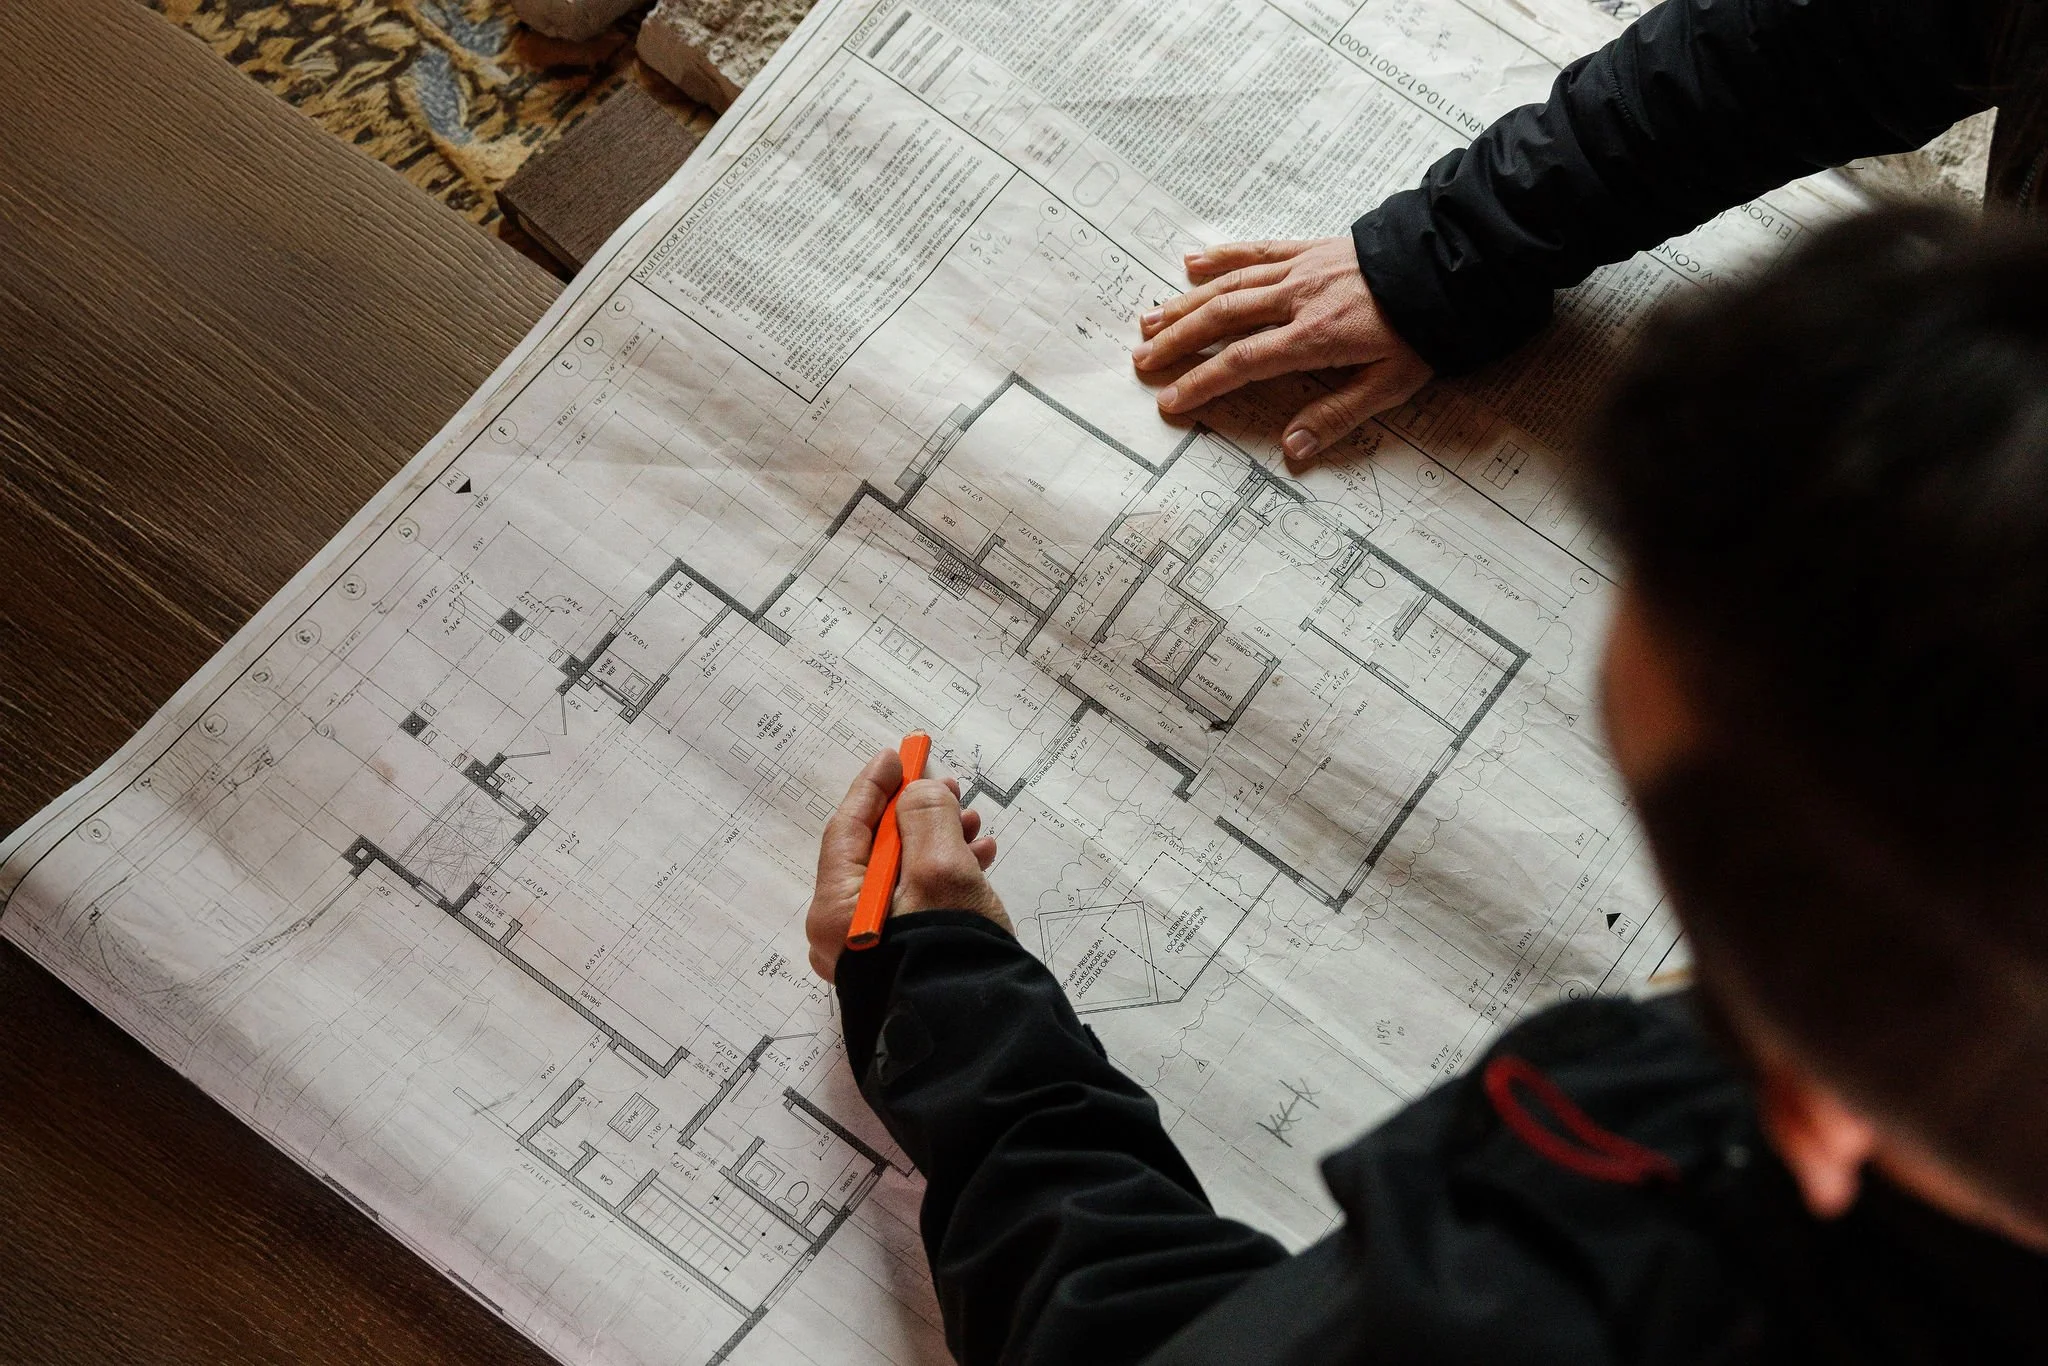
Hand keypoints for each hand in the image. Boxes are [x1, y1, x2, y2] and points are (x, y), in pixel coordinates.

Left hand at [806, 749, 1006, 981]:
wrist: (978, 1039)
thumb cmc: (950, 951)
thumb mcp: (941, 870)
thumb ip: (926, 817)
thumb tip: (919, 791)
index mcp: (837, 909)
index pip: (848, 830)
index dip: (875, 787)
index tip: (898, 756)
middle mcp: (845, 932)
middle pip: (875, 853)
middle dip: (916, 814)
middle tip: (950, 789)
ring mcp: (875, 951)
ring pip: (902, 877)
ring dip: (939, 842)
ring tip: (976, 826)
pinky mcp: (904, 961)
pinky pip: (918, 904)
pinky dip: (946, 875)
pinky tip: (981, 859)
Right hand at [1131, 236, 1432, 470]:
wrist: (1456, 263)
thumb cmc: (1426, 328)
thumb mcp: (1392, 384)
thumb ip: (1338, 415)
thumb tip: (1293, 450)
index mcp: (1314, 336)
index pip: (1242, 363)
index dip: (1201, 384)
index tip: (1169, 401)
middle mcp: (1298, 298)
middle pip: (1223, 319)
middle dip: (1177, 341)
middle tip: (1140, 360)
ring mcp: (1301, 269)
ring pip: (1230, 285)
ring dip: (1185, 303)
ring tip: (1148, 319)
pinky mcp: (1311, 249)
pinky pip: (1257, 251)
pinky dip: (1221, 257)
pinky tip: (1191, 263)